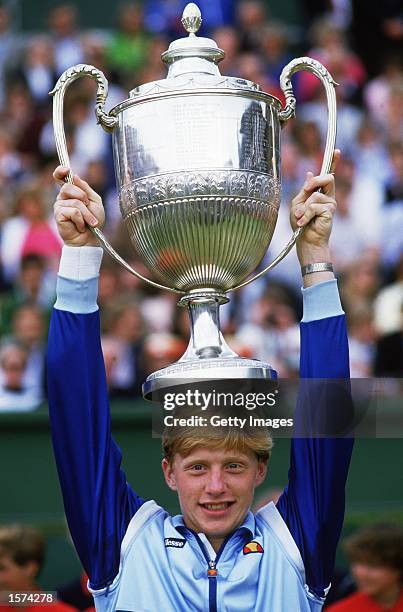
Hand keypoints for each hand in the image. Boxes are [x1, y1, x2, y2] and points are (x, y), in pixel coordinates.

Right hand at [53, 165, 104, 246]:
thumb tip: (74, 176)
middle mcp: (62, 197)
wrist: (90, 239)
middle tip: (89, 207)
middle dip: (83, 197)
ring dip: (87, 214)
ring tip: (90, 223)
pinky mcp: (58, 215)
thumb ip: (85, 188)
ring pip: (75, 202)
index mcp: (71, 192)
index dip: (60, 171)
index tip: (66, 170)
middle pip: (68, 187)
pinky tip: (81, 227)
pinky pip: (73, 212)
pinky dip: (81, 220)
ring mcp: (59, 206)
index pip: (60, 177)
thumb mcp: (94, 201)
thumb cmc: (93, 221)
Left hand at [291, 150, 339, 265]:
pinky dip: (305, 214)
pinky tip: (304, 223)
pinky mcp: (330, 212)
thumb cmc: (300, 224)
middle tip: (305, 191)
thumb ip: (304, 190)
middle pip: (327, 177)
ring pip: (316, 195)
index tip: (336, 150)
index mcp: (320, 192)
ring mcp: (330, 204)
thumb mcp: (297, 204)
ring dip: (303, 207)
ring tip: (300, 218)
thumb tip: (309, 173)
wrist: (305, 241)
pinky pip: (314, 206)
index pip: (328, 174)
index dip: (333, 162)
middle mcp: (328, 196)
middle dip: (314, 182)